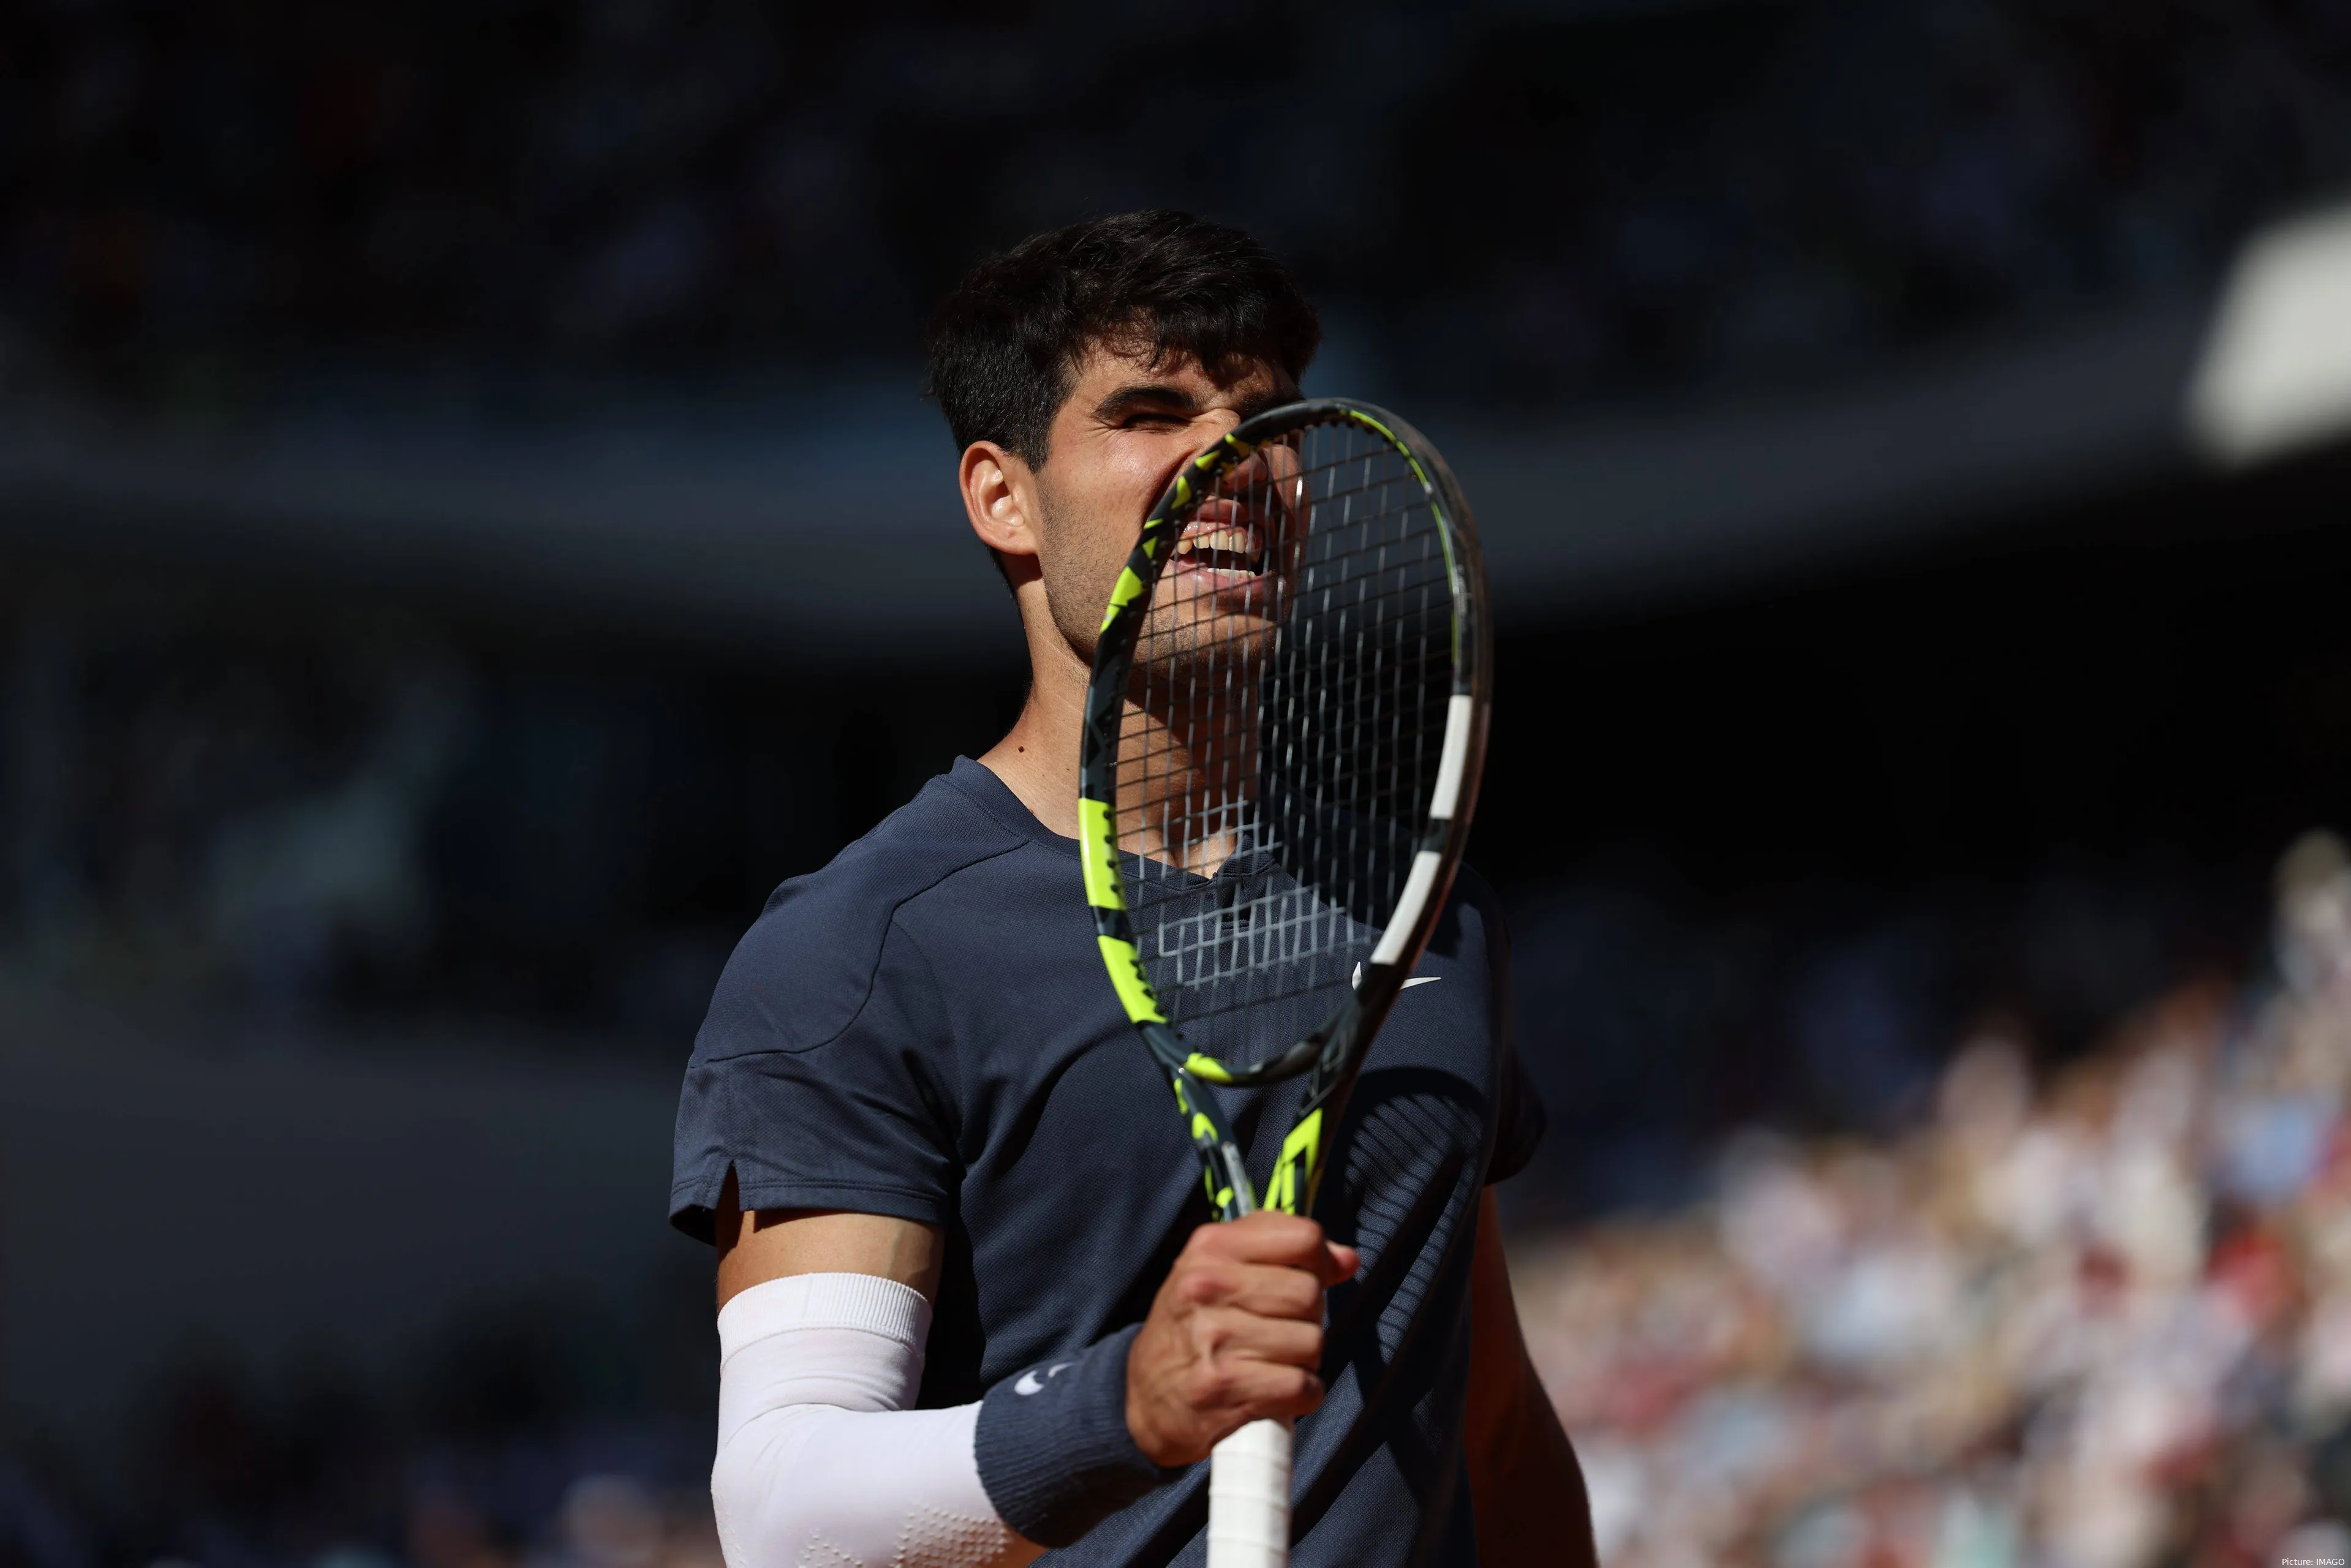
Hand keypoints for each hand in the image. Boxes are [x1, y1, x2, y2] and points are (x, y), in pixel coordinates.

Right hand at [1124, 1212, 1359, 1466]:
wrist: (1142, 1398)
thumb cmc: (1191, 1326)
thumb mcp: (1219, 1270)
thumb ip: (1282, 1252)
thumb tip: (1347, 1259)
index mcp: (1210, 1248)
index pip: (1303, 1237)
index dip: (1319, 1262)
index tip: (1309, 1279)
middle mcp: (1208, 1286)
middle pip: (1310, 1293)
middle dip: (1308, 1317)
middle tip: (1280, 1330)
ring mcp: (1215, 1338)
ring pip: (1311, 1341)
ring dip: (1304, 1359)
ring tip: (1273, 1361)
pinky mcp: (1225, 1387)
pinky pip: (1302, 1386)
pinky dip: (1300, 1394)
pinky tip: (1275, 1390)